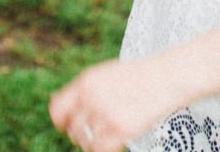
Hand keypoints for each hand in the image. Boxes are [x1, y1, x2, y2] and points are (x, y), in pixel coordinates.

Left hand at [49, 56, 179, 151]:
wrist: (165, 77)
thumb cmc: (136, 77)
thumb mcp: (104, 74)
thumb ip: (82, 89)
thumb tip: (55, 104)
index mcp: (86, 81)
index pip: (58, 109)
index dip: (60, 121)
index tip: (67, 125)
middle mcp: (91, 97)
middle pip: (71, 128)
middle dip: (80, 133)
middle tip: (97, 130)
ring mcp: (105, 113)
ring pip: (84, 140)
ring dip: (93, 141)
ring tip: (107, 134)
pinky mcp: (120, 129)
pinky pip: (98, 149)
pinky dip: (103, 149)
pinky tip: (114, 142)